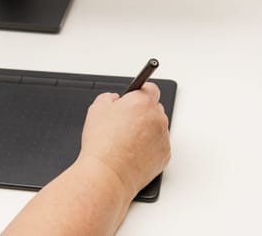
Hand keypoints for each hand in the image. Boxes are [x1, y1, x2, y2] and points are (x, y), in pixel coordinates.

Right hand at [78, 83, 170, 197]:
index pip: (150, 88)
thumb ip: (109, 97)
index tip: (134, 97)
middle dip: (142, 113)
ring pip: (157, 127)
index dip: (140, 93)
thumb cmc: (102, 144)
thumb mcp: (96, 109)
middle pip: (154, 108)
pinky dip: (149, 147)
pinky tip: (132, 153)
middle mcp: (157, 117)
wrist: (108, 174)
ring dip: (146, 130)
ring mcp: (163, 137)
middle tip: (124, 123)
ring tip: (126, 142)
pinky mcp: (165, 155)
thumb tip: (115, 100)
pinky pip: (159, 145)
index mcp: (142, 102)